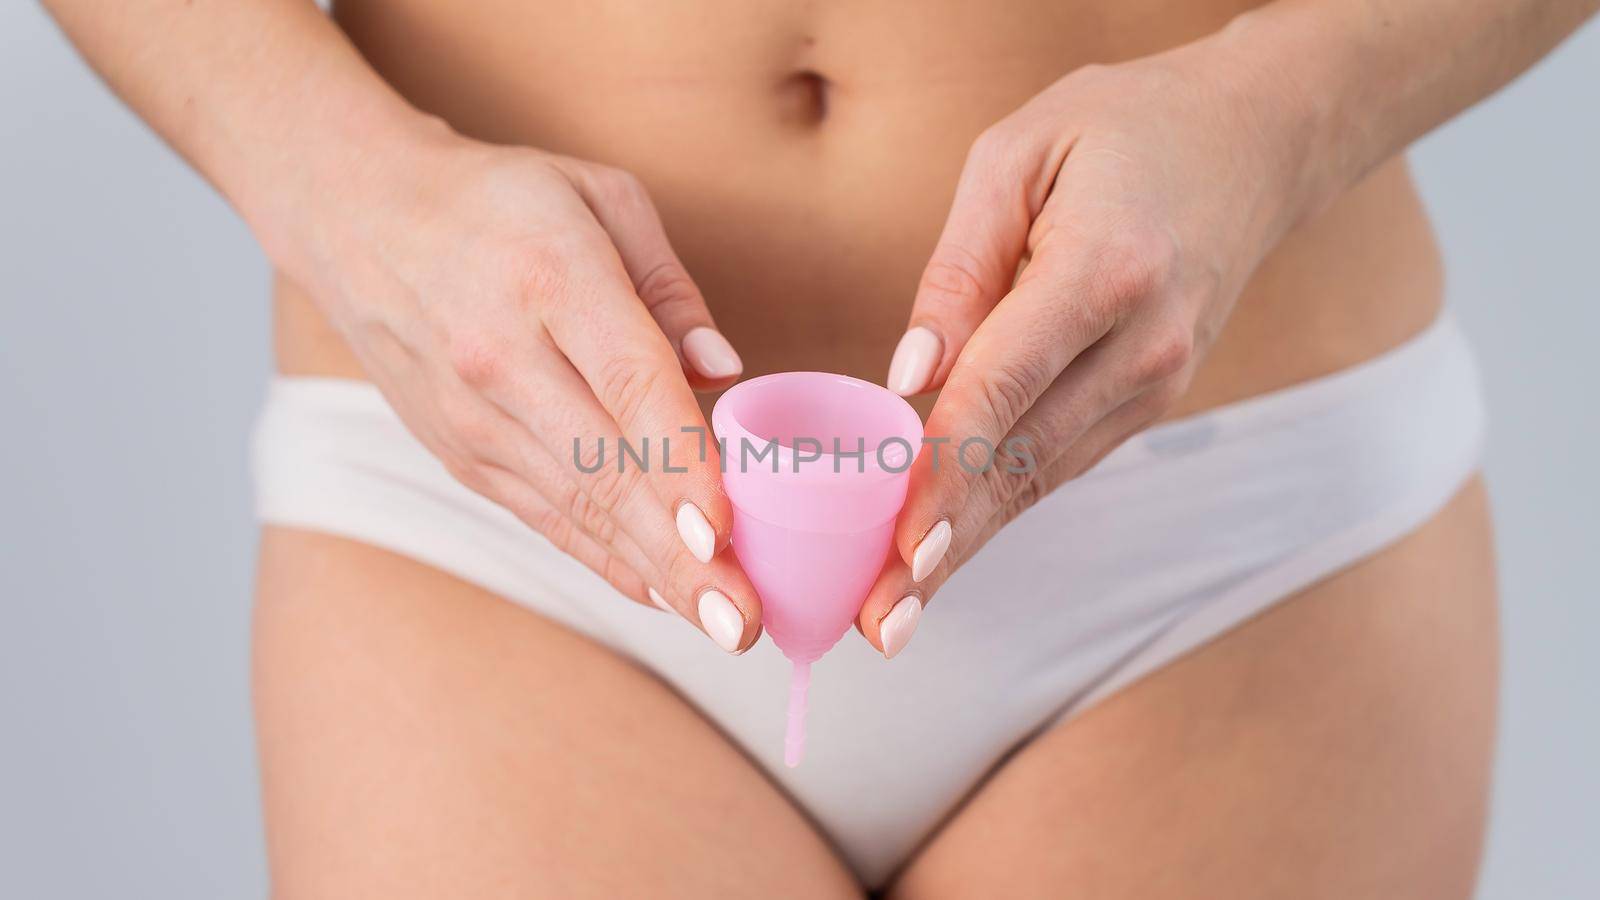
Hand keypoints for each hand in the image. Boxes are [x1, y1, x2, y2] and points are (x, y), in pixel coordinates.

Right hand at [282, 124, 760, 653]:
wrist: (358, 217)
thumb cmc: (499, 202)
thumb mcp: (599, 198)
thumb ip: (670, 290)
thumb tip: (726, 376)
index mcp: (552, 276)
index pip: (629, 383)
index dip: (680, 463)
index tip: (726, 532)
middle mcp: (503, 357)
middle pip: (605, 469)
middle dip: (680, 556)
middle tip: (743, 622)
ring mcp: (473, 416)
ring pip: (576, 508)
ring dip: (652, 573)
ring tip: (720, 627)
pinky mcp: (459, 453)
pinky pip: (543, 516)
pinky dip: (604, 559)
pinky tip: (659, 595)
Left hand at [857, 43, 1313, 656]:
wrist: (1255, 140)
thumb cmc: (1123, 128)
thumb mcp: (1017, 154)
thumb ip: (957, 270)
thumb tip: (905, 380)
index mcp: (1107, 272)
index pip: (1006, 390)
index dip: (943, 474)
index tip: (894, 547)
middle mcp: (1145, 347)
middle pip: (1023, 462)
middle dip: (943, 548)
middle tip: (876, 625)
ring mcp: (1158, 384)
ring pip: (1041, 480)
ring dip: (965, 549)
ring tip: (893, 614)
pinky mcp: (1151, 401)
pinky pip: (1060, 462)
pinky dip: (997, 509)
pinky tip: (941, 553)